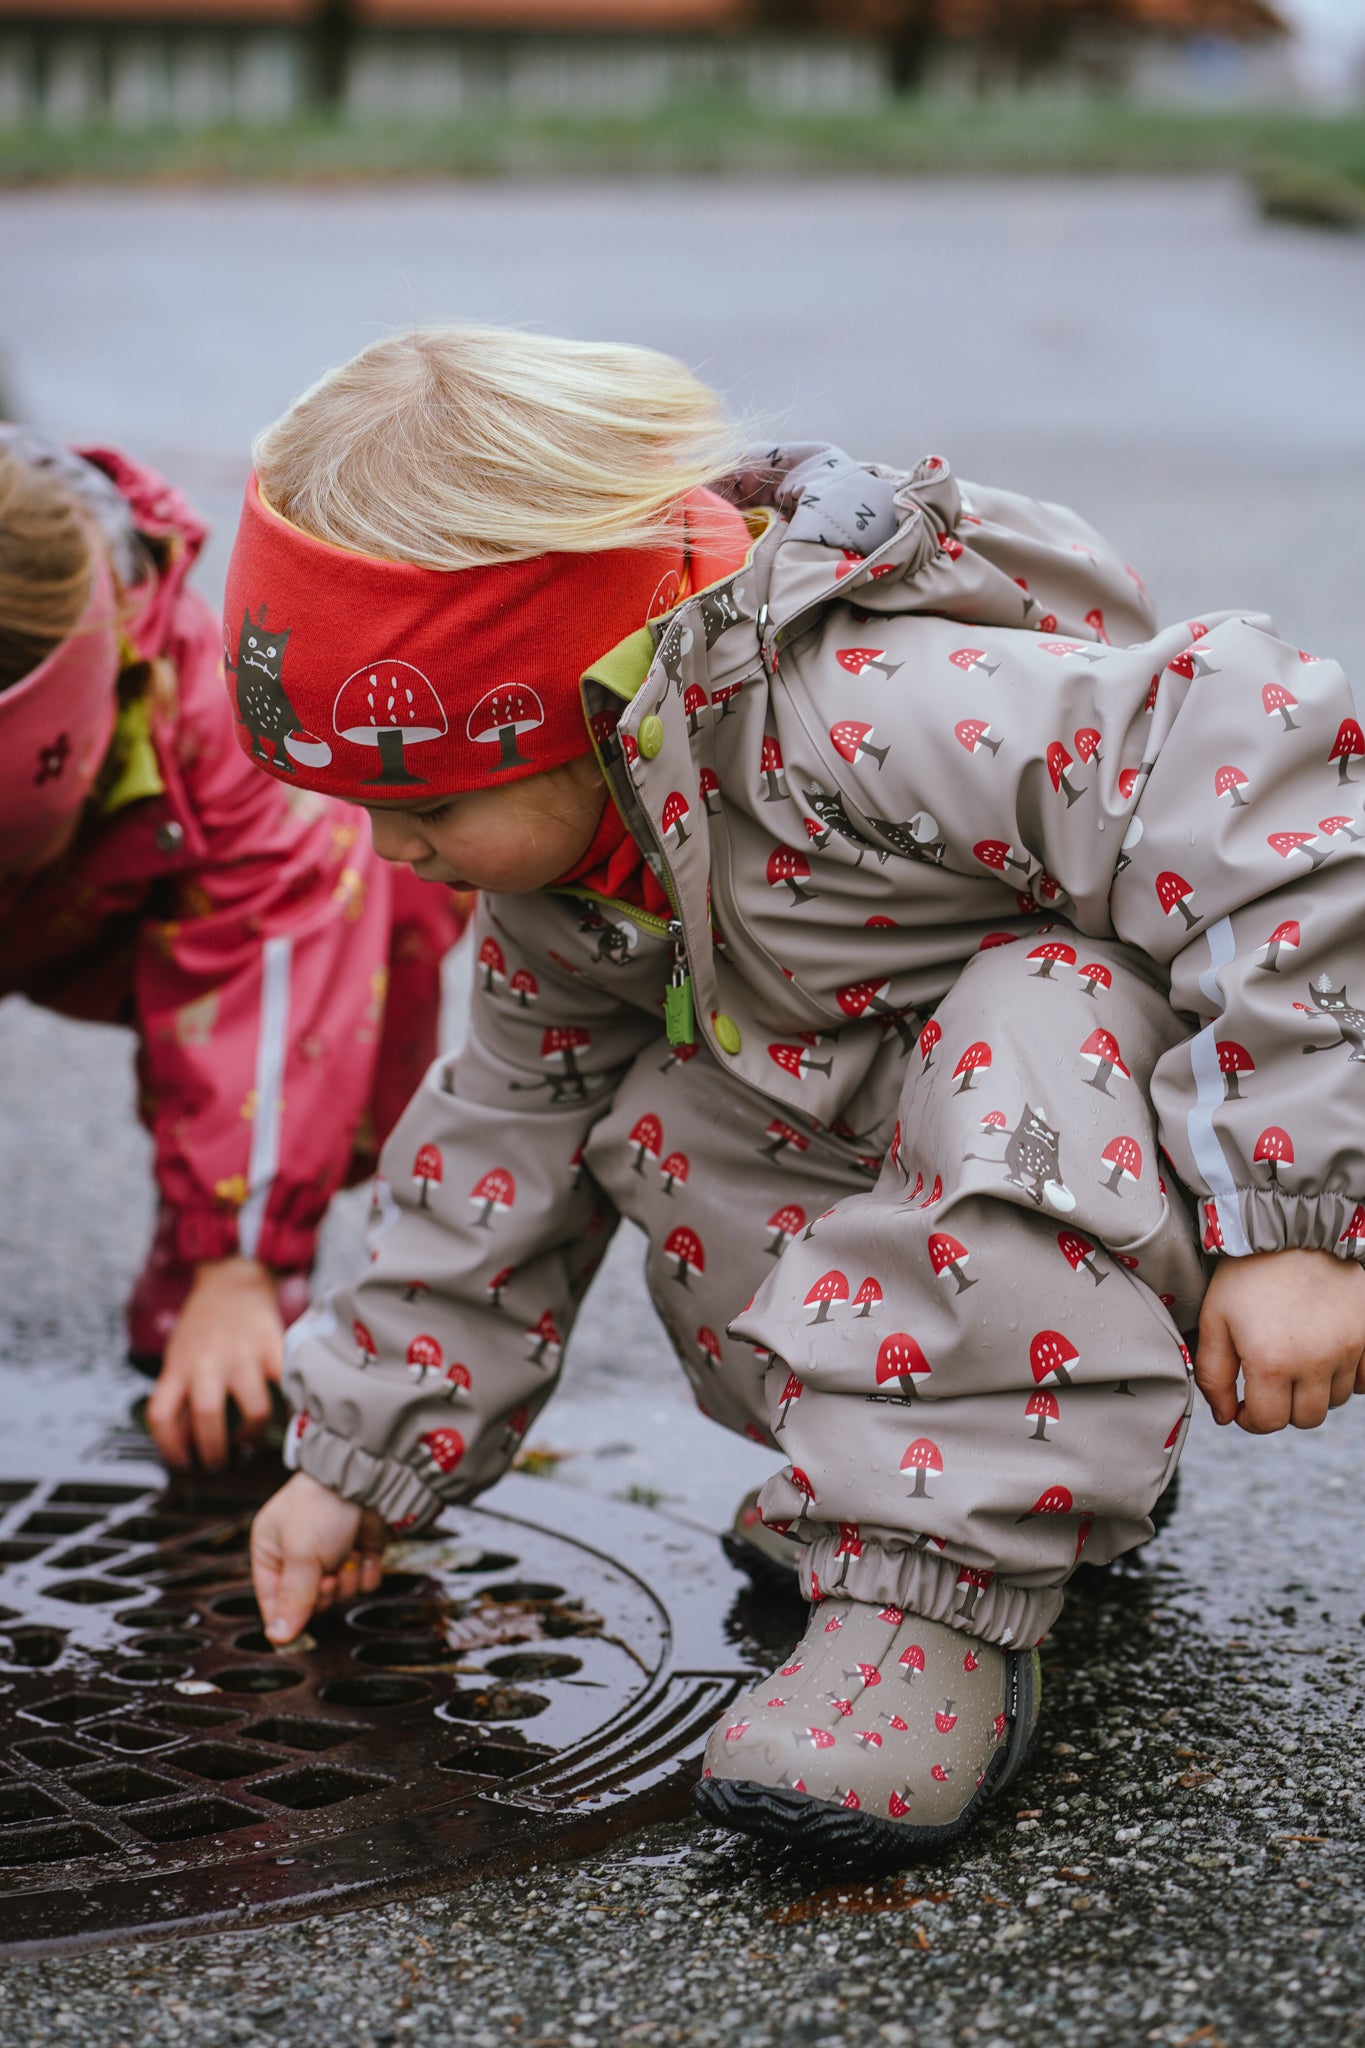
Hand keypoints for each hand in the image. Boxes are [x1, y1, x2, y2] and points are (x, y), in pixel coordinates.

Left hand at [146, 1256, 283, 1468]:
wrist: (233, 1283)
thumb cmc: (203, 1326)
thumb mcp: (178, 1358)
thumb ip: (179, 1396)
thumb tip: (185, 1444)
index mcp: (178, 1366)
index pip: (161, 1415)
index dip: (169, 1448)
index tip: (181, 1462)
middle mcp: (208, 1361)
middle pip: (207, 1416)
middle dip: (214, 1451)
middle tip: (218, 1462)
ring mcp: (243, 1355)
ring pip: (254, 1410)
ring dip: (252, 1435)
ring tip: (248, 1440)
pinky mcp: (274, 1348)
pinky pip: (286, 1388)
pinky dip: (289, 1408)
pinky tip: (284, 1416)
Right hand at [250, 1472, 387, 1643]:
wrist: (367, 1477)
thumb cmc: (321, 1505)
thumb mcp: (300, 1555)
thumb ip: (293, 1599)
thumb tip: (278, 1637)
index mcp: (271, 1551)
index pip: (273, 1601)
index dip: (289, 1616)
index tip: (303, 1622)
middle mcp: (300, 1555)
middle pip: (310, 1603)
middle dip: (325, 1593)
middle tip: (329, 1576)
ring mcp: (332, 1554)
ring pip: (340, 1594)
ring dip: (348, 1580)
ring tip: (348, 1557)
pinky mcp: (360, 1552)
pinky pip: (363, 1582)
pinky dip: (367, 1570)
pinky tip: (365, 1552)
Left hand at [1195, 1248, 1364, 1432]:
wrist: (1293, 1227)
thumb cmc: (1248, 1272)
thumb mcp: (1214, 1319)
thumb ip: (1214, 1374)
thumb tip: (1224, 1416)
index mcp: (1271, 1361)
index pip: (1267, 1421)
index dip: (1249, 1418)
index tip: (1243, 1403)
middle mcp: (1315, 1361)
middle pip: (1305, 1418)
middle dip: (1283, 1408)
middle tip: (1269, 1383)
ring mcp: (1348, 1349)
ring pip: (1334, 1401)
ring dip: (1313, 1392)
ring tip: (1294, 1359)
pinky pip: (1362, 1381)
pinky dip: (1345, 1377)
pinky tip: (1324, 1355)